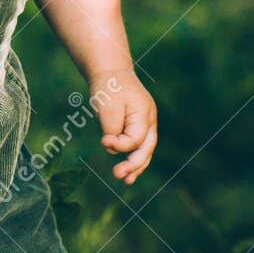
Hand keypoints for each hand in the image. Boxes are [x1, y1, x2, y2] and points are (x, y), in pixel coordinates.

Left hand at [90, 68, 156, 184]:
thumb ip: (111, 128)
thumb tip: (112, 147)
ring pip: (145, 150)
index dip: (119, 145)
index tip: (103, 141)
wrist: (111, 72)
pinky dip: (134, 159)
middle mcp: (149, 120)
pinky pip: (139, 147)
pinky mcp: (138, 127)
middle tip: (118, 175)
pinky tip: (128, 173)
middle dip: (133, 164)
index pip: (135, 139)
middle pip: (146, 148)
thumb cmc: (108, 87)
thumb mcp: (107, 105)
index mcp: (144, 113)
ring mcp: (147, 124)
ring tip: (126, 180)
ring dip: (136, 166)